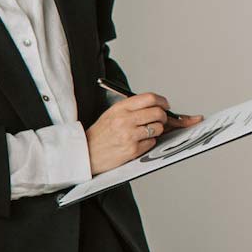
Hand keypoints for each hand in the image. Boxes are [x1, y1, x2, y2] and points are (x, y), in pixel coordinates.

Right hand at [86, 94, 202, 173]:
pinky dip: (148, 143)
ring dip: (156, 131)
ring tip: (144, 133)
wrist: (86, 153)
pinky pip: (152, 143)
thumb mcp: (112, 114)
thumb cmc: (100, 135)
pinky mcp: (132, 150)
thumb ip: (132, 108)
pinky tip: (137, 143)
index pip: (149, 98)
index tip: (165, 105)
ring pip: (158, 128)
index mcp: (120, 108)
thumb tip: (157, 106)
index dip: (162, 101)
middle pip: (158, 113)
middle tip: (160, 120)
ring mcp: (129, 135)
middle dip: (163, 117)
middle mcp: (124, 120)